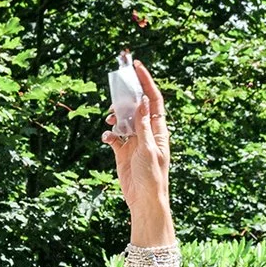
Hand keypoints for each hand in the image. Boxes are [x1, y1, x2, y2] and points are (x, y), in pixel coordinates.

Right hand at [101, 51, 173, 243]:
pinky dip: (109, 134)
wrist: (144, 201)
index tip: (137, 66)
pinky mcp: (123, 152)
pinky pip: (114, 137)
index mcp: (158, 129)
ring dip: (115, 116)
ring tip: (110, 118)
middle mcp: (146, 132)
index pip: (152, 99)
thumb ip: (143, 125)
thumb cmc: (153, 176)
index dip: (146, 81)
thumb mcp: (149, 148)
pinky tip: (107, 137)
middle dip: (126, 97)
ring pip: (123, 120)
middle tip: (116, 90)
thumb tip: (142, 101)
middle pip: (136, 106)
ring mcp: (134, 142)